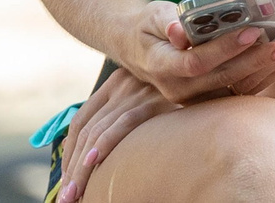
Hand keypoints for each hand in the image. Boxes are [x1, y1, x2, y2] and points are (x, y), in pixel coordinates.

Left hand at [52, 65, 183, 202]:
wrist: (208, 82)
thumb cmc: (176, 106)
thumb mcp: (139, 106)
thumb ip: (113, 120)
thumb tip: (77, 150)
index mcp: (115, 82)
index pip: (81, 121)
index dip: (68, 153)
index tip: (66, 180)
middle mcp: (123, 82)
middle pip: (86, 130)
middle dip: (72, 167)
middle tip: (66, 197)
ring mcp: (138, 90)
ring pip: (98, 132)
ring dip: (82, 167)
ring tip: (75, 193)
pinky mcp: (155, 100)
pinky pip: (123, 125)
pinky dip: (104, 146)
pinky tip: (92, 164)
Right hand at [116, 0, 274, 106]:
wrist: (141, 51)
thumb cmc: (150, 28)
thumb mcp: (153, 17)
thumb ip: (167, 22)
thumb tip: (179, 31)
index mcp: (164, 67)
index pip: (198, 63)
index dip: (226, 49)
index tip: (253, 32)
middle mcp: (181, 89)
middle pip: (226, 78)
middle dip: (261, 60)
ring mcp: (198, 98)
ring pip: (240, 88)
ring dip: (274, 69)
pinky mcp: (213, 97)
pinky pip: (245, 90)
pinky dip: (271, 74)